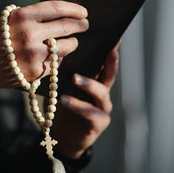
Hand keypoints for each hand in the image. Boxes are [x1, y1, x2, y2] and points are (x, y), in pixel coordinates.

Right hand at [0, 0, 88, 101]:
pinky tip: (52, 57)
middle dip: (80, 25)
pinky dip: (57, 59)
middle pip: (67, 27)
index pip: (58, 8)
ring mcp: (34, 55)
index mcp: (22, 16)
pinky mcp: (36, 73)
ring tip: (71, 42)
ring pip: (67, 47)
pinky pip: (57, 63)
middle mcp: (30, 34)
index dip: (75, 9)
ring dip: (72, 44)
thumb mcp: (8, 19)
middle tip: (85, 25)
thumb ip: (31, 16)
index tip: (83, 11)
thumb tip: (61, 14)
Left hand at [52, 42, 119, 158]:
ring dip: (88, 84)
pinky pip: (88, 112)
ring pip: (100, 92)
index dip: (110, 50)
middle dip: (111, 62)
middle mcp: (103, 92)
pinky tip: (64, 100)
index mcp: (96, 81)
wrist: (62, 136)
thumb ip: (66, 72)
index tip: (114, 37)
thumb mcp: (63, 86)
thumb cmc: (63, 106)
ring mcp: (103, 107)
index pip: (103, 63)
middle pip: (110, 75)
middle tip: (109, 51)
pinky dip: (76, 105)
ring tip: (74, 78)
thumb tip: (59, 52)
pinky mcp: (99, 122)